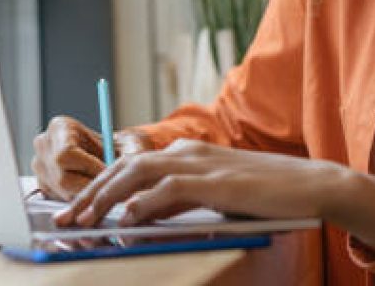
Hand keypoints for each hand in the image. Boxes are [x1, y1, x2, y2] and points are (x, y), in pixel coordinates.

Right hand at [31, 115, 150, 200]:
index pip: (66, 154)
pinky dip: (80, 203)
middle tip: (110, 190)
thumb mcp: (128, 145)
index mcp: (59, 127)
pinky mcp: (43, 187)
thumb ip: (129, 154)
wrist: (113, 156)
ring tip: (106, 194)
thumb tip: (131, 167)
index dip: (89, 168)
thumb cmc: (120, 147)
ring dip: (86, 198)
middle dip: (89, 186)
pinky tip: (95, 198)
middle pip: (62, 178)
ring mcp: (40, 168)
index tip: (109, 174)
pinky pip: (61, 201)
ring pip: (62, 193)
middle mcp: (43, 146)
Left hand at [54, 138, 338, 225]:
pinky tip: (127, 218)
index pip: (128, 166)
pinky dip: (145, 202)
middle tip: (64, 220)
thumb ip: (175, 201)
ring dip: (107, 197)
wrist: (309, 184)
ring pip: (139, 174)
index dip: (96, 187)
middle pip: (124, 167)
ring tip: (84, 221)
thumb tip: (137, 215)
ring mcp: (201, 164)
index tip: (73, 211)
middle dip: (90, 193)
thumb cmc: (261, 193)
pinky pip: (171, 189)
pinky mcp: (217, 182)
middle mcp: (186, 152)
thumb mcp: (210, 195)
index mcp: (184, 153)